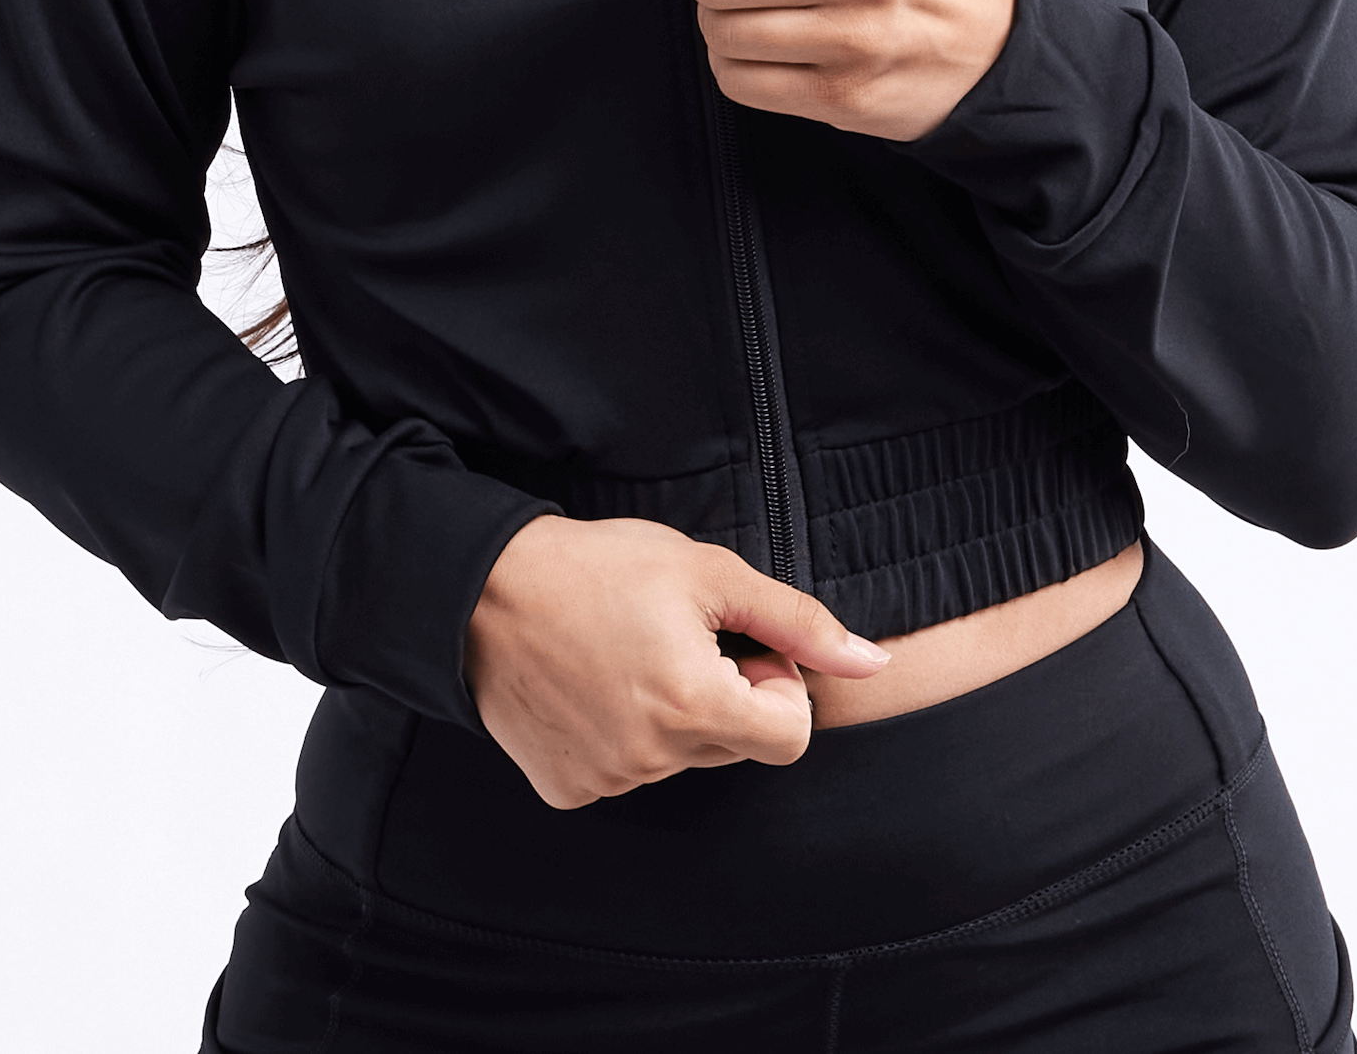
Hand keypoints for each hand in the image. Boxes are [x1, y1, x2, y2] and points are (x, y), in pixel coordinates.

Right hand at [463, 514, 890, 808]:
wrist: (482, 589)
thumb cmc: (601, 566)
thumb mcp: (708, 573)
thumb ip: (796, 622)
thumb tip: (874, 664)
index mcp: (694, 704)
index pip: (791, 736)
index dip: (776, 683)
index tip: (738, 644)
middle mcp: (653, 758)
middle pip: (737, 746)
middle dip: (726, 695)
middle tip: (676, 637)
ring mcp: (608, 780)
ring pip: (683, 759)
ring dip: (674, 714)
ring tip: (625, 653)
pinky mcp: (569, 789)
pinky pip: (628, 772)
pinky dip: (623, 735)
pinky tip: (592, 685)